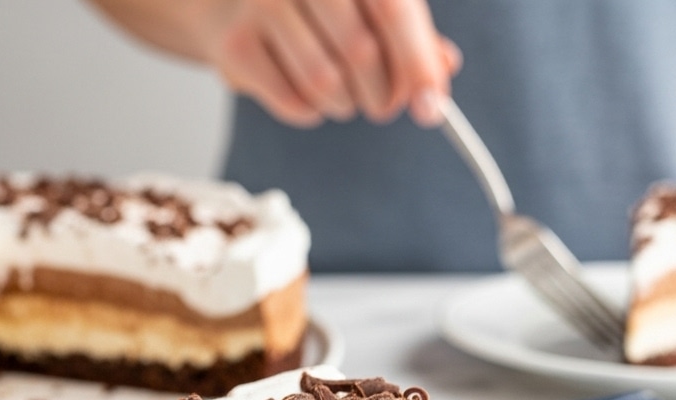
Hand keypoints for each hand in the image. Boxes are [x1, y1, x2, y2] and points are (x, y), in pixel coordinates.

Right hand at [204, 0, 460, 126]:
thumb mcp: (367, 0)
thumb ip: (410, 33)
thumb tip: (441, 74)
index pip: (393, 10)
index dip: (416, 65)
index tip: (430, 109)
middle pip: (361, 54)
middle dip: (382, 96)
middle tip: (383, 104)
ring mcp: (261, 1)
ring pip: (326, 85)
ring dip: (346, 105)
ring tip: (342, 93)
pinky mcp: (234, 43)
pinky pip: (294, 102)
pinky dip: (312, 111)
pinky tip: (309, 92)